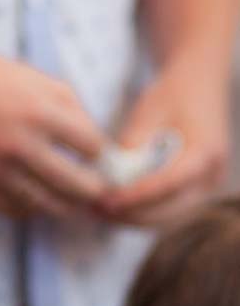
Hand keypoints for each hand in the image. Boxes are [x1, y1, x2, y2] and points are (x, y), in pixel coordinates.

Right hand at [0, 46, 108, 217]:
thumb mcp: (33, 79)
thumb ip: (69, 109)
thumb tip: (93, 145)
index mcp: (40, 112)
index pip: (92, 146)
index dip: (99, 151)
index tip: (95, 153)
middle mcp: (21, 145)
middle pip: (79, 184)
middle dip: (95, 188)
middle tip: (99, 188)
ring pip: (49, 204)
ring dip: (67, 204)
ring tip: (73, 200)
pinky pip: (15, 209)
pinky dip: (31, 208)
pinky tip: (37, 198)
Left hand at [97, 63, 229, 225]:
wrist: (198, 86)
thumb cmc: (171, 96)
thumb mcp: (148, 114)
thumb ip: (132, 148)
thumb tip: (110, 180)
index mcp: (205, 152)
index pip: (170, 184)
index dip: (136, 196)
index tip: (106, 201)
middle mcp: (211, 176)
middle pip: (170, 211)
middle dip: (130, 214)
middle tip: (94, 209)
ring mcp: (205, 187)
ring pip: (167, 218)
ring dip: (132, 218)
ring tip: (97, 210)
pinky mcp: (193, 192)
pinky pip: (166, 212)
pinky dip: (139, 213)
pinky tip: (112, 207)